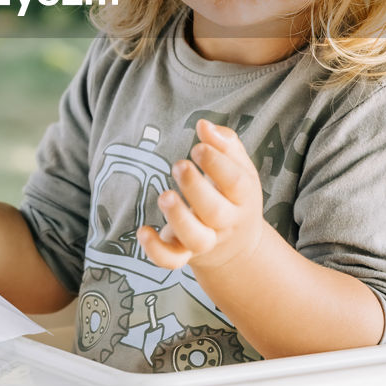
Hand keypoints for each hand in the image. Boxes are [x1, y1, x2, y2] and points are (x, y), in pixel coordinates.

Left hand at [137, 118, 266, 272]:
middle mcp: (226, 222)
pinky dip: (155, 250)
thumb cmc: (233, 195)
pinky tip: (143, 230)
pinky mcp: (184, 254)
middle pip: (214, 211)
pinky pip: (171, 261)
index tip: (198, 146)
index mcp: (243, 198)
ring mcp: (205, 241)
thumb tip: (204, 124)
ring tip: (165, 195)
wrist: (237, 247)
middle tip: (179, 165)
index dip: (217, 163)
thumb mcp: (240, 168)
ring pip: (195, 238)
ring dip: (178, 218)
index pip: (235, 182)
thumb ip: (225, 144)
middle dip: (195, 188)